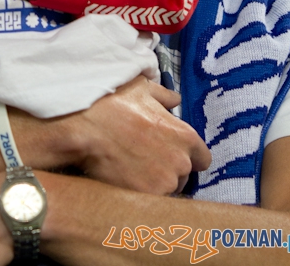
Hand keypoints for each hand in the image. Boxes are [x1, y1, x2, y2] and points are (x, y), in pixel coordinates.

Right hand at [61, 75, 210, 194]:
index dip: (188, 157)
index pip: (203, 159)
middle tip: (145, 161)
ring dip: (154, 185)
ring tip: (132, 171)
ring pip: (166, 191)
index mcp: (185, 136)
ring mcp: (164, 183)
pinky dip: (138, 194)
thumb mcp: (142, 89)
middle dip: (168, 170)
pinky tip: (124, 181)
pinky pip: (148, 201)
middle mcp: (180, 162)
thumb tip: (174, 99)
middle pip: (183, 176)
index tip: (173, 155)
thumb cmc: (114, 104)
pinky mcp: (146, 198)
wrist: (86, 127)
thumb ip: (164, 96)